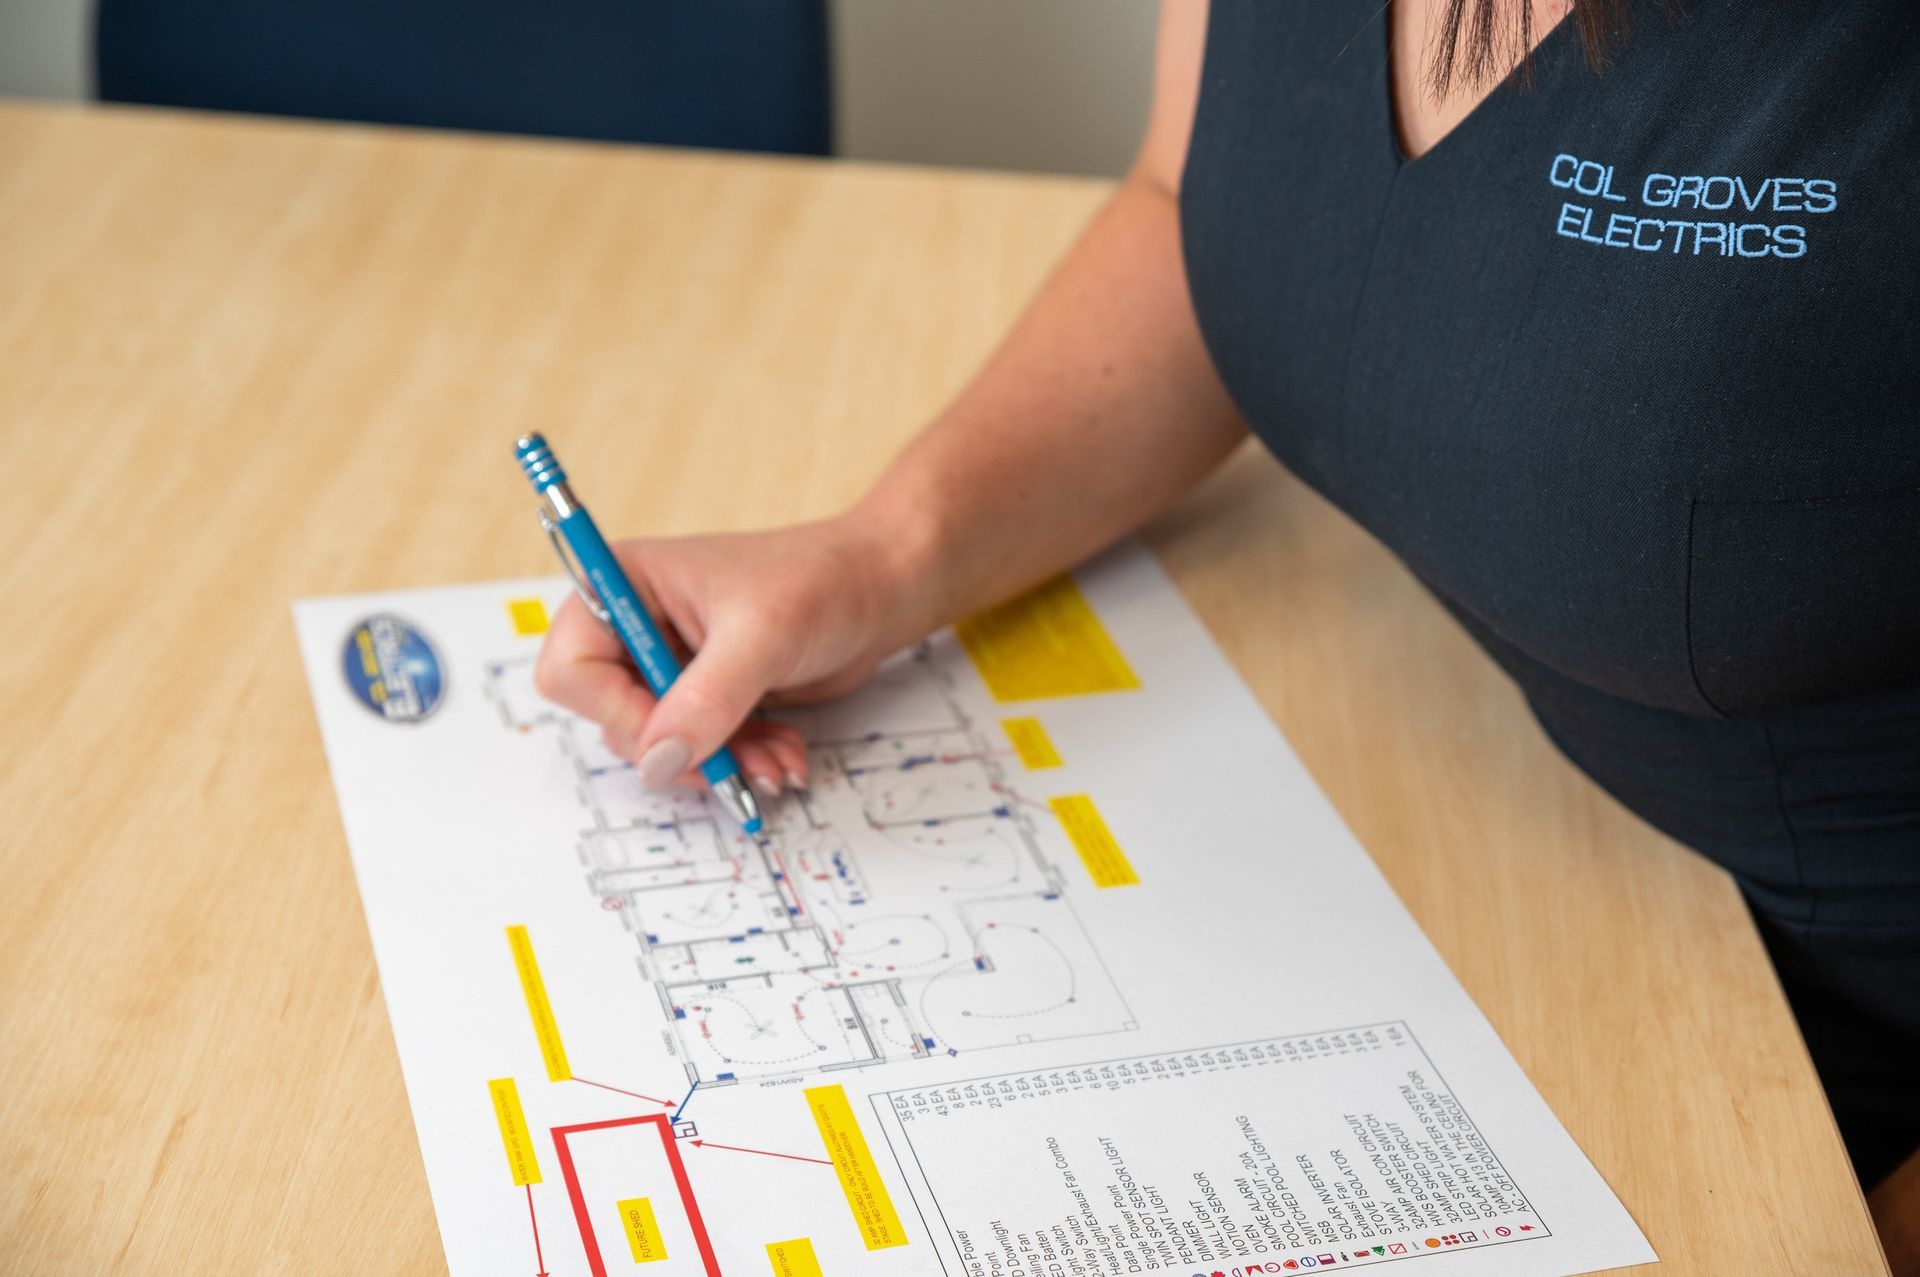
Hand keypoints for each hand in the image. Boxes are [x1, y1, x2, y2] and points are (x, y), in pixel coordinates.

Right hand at [532, 514, 928, 797]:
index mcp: (625, 583)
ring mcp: (669, 663)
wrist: (880, 589)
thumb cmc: (821, 582)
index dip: (617, 713)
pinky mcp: (705, 694)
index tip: (675, 734)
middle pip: (612, 718)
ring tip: (775, 762)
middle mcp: (636, 624)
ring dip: (719, 764)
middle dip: (681, 750)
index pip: (571, 669)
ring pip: (661, 746)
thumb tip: (658, 760)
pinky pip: (699, 750)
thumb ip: (706, 700)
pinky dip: (739, 762)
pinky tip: (782, 754)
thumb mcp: (761, 636)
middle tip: (736, 763)